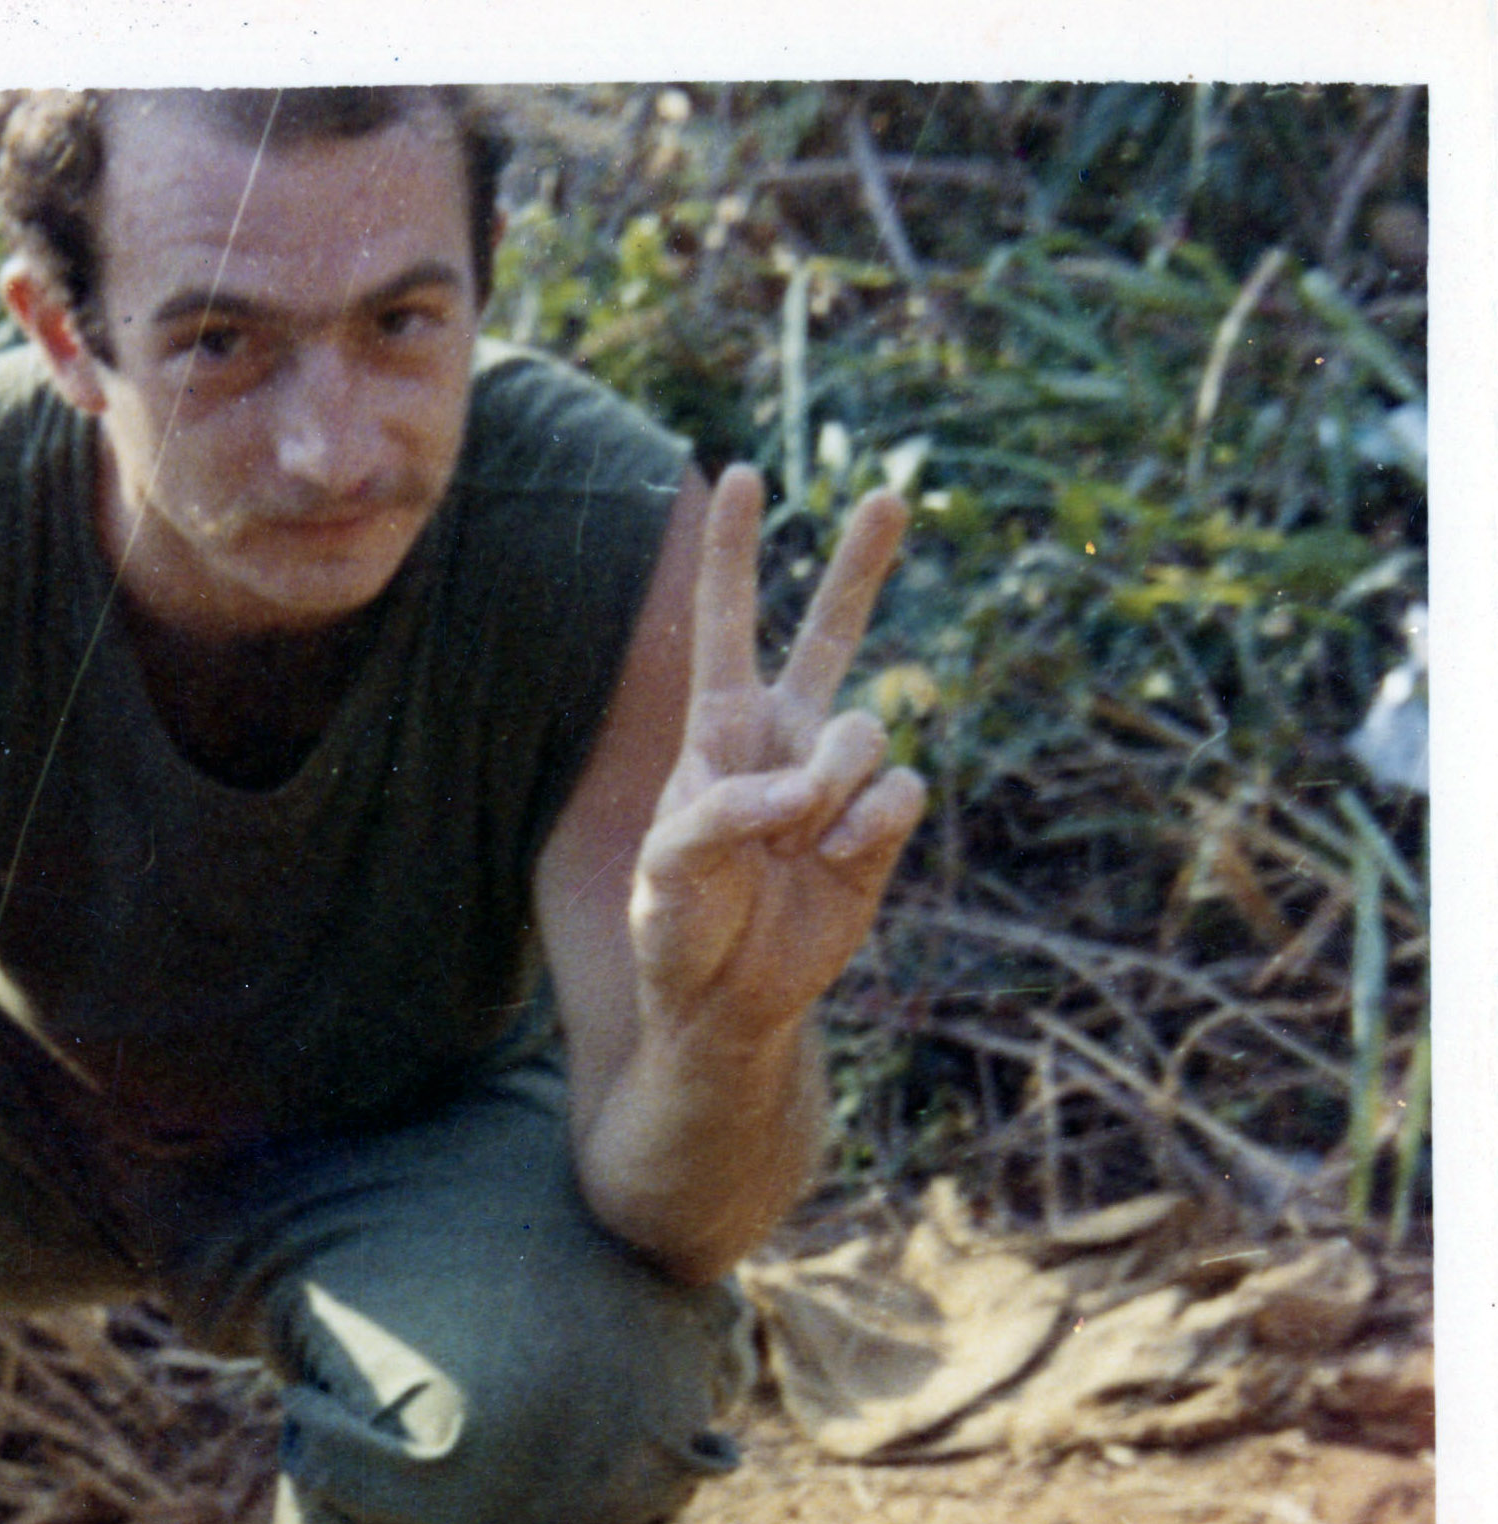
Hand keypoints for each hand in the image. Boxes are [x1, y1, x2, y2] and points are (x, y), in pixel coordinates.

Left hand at [629, 468, 925, 1049]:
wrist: (726, 1002)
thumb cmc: (679, 929)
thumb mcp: (667, 871)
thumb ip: (721, 815)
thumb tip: (805, 794)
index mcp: (720, 730)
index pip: (727, 625)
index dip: (733, 554)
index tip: (741, 476)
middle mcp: (783, 740)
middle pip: (829, 635)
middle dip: (858, 568)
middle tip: (889, 498)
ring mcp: (835, 782)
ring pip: (864, 729)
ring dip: (832, 783)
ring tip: (797, 844)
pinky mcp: (877, 828)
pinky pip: (900, 790)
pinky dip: (870, 825)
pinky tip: (837, 861)